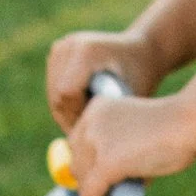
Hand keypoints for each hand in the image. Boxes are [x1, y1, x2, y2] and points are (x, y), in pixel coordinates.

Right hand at [46, 28, 161, 123]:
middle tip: (91, 130)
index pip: (66, 94)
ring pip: (53, 93)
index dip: (77, 116)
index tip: (94, 127)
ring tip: (90, 119)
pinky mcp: (58, 50)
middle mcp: (70, 45)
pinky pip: (53, 85)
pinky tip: (86, 105)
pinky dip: (66, 101)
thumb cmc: (141, 77)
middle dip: (71, 117)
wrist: (142, 50)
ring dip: (67, 112)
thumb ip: (108, 120)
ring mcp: (62, 46)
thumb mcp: (131, 98)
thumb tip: (83, 151)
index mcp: (87, 51)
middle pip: (57, 95)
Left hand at [62, 87, 195, 195]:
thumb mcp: (136, 128)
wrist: (190, 121)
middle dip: (88, 181)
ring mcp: (97, 141)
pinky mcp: (107, 163)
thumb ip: (119, 146)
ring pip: (82, 179)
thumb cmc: (176, 125)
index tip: (94, 183)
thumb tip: (110, 182)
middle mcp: (91, 122)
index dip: (85, 166)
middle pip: (77, 162)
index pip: (77, 143)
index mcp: (97, 108)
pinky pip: (90, 194)